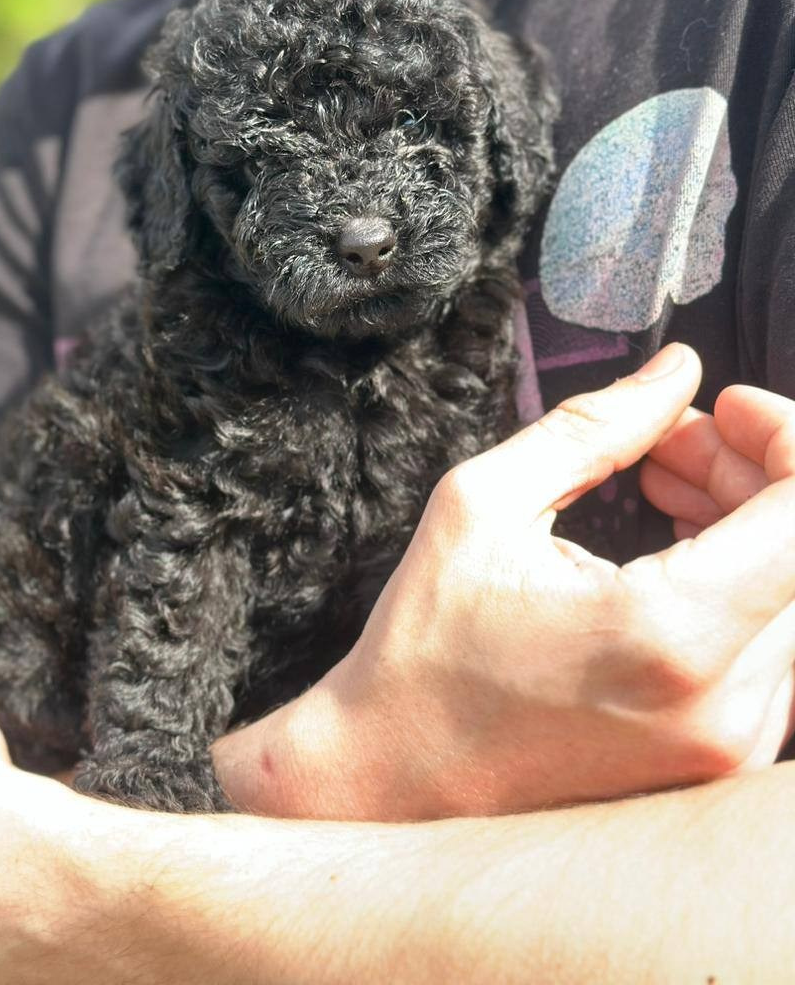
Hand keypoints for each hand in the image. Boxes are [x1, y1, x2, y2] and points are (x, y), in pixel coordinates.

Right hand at [214, 345, 794, 819]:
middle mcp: (725, 704)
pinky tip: (674, 546)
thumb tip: (675, 372)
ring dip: (744, 519)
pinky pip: (771, 644)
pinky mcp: (721, 759)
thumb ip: (596, 426)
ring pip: (792, 593)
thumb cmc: (426, 649)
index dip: (782, 436)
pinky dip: (738, 577)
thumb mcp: (484, 505)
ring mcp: (731, 744)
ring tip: (661, 487)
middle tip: (668, 442)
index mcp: (672, 634)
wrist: (394, 777)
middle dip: (747, 469)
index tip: (724, 407)